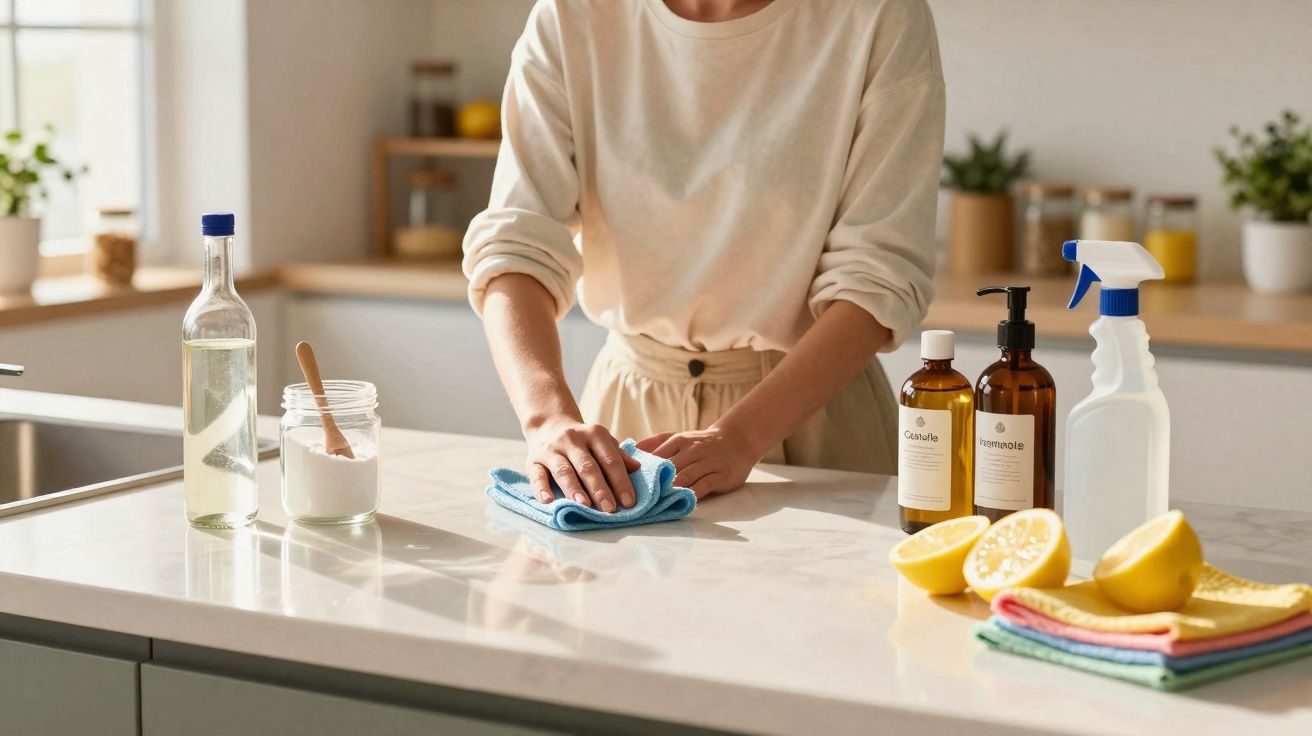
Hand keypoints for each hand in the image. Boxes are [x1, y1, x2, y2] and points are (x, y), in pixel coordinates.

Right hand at [526, 419, 640, 511]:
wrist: (549, 427)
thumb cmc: (584, 443)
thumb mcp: (602, 443)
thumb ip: (619, 456)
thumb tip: (637, 468)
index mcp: (594, 433)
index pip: (610, 459)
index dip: (620, 481)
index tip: (629, 502)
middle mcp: (572, 438)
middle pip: (587, 466)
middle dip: (599, 488)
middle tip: (609, 509)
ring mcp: (551, 449)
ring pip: (564, 471)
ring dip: (574, 489)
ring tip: (584, 506)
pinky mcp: (533, 460)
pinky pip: (537, 476)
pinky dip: (542, 489)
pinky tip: (549, 502)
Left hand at [635, 424, 761, 498]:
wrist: (737, 440)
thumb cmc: (702, 442)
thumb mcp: (679, 437)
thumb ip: (655, 442)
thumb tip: (629, 449)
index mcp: (679, 440)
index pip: (656, 455)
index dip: (642, 470)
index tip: (629, 483)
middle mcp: (692, 450)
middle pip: (669, 468)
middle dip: (653, 483)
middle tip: (638, 498)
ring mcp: (708, 462)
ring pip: (685, 477)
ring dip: (670, 490)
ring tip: (655, 502)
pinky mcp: (720, 475)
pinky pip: (703, 486)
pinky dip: (691, 495)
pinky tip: (681, 502)